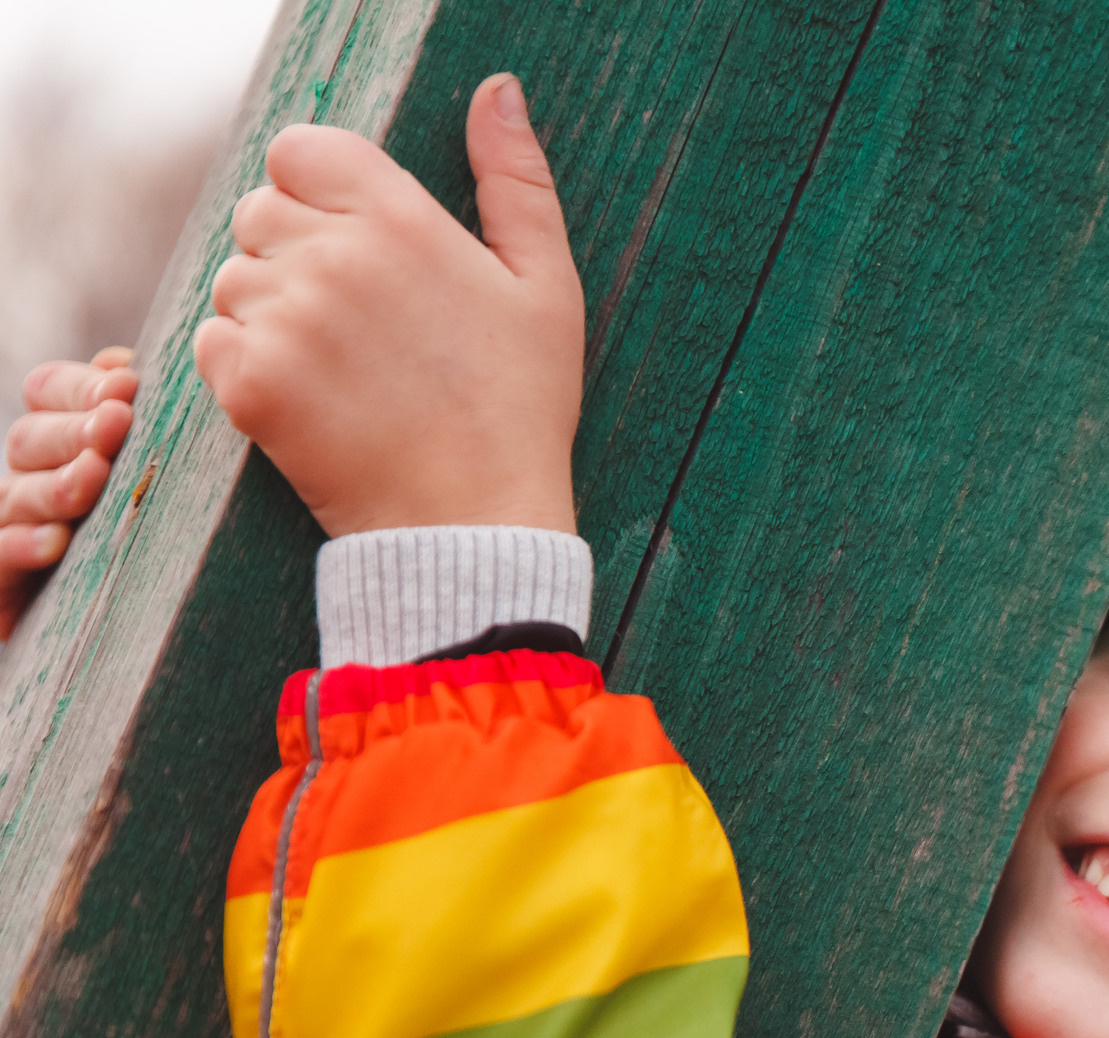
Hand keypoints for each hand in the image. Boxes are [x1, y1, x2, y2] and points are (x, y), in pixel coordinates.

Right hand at [0, 348, 138, 637]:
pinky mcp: (4, 584)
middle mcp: (32, 478)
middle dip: (75, 428)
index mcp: (64, 441)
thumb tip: (125, 363)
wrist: (131, 651)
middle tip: (118, 422)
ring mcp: (14, 528)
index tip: (128, 384)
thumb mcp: (164, 480)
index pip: (48, 390)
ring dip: (58, 482)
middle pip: (31, 436)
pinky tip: (55, 543)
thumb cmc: (164, 546)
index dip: (80, 383)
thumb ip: (152, 426)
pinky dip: (21, 546)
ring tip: (95, 476)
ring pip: (18, 493)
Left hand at [193, 73, 583, 538]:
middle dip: (293, 255)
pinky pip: (212, 343)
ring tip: (339, 371)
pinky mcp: (249, 381)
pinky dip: (247, 369)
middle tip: (356, 325)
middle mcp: (334, 257)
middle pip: (258, 212)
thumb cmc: (519, 406)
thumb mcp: (546, 287)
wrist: (476, 525)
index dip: (317, 192)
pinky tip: (311, 403)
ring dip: (268, 315)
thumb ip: (516, 180)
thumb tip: (497, 91)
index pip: (298, 151)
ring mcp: (286, 319)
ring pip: (232, 281)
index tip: (354, 246)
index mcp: (401, 219)